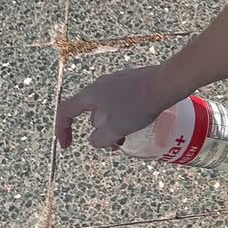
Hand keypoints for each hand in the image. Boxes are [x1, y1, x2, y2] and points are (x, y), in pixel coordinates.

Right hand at [54, 63, 175, 152]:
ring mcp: (116, 82)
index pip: (66, 111)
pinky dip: (122, 116)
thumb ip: (99, 139)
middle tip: (114, 146)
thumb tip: (95, 140)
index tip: (67, 145)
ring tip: (127, 137)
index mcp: (90, 94)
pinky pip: (120, 102)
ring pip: (107, 109)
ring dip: (112, 126)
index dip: (62, 130)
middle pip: (91, 114)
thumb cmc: (138, 106)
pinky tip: (137, 123)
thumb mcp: (114, 129)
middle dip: (99, 133)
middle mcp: (100, 85)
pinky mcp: (131, 82)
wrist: (165, 83)